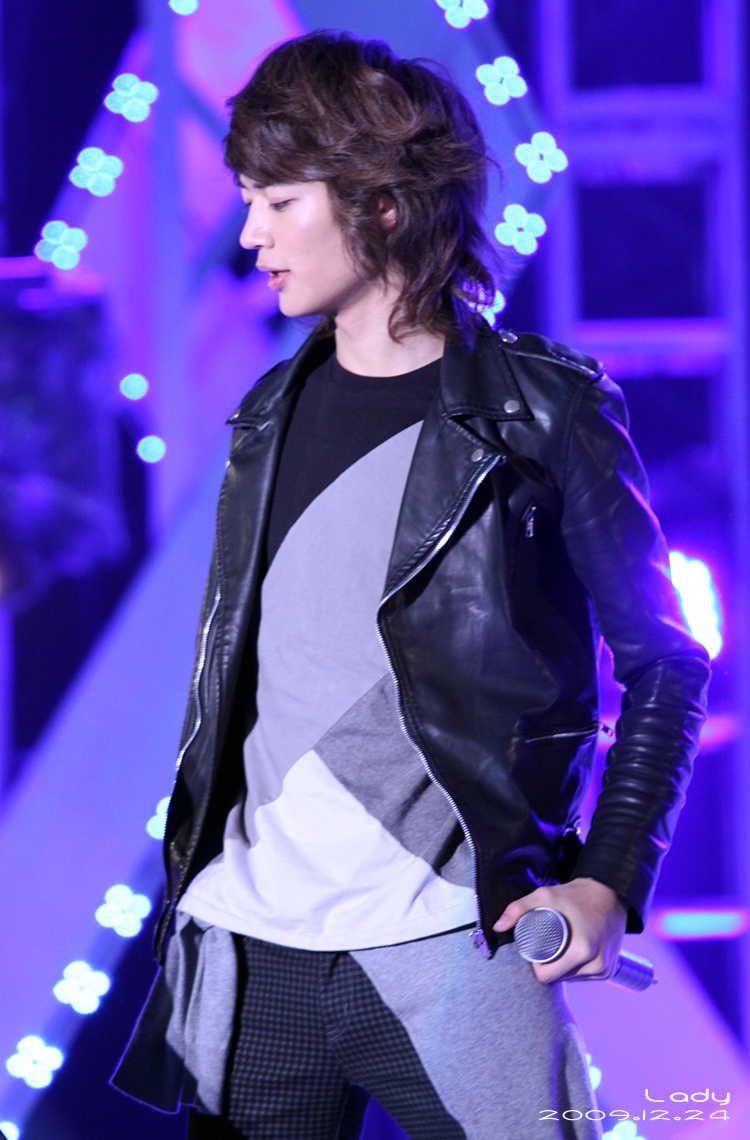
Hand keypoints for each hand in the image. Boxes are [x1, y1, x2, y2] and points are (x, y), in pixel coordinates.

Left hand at [493, 877, 626, 983]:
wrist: (612, 892)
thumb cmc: (577, 895)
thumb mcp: (545, 895)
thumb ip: (518, 909)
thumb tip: (497, 926)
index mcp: (582, 951)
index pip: (547, 976)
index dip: (536, 966)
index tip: (534, 950)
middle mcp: (596, 964)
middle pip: (559, 978)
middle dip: (548, 966)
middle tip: (545, 946)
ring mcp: (605, 969)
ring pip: (571, 979)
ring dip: (563, 968)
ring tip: (559, 948)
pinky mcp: (610, 970)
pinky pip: (585, 976)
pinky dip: (576, 969)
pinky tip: (571, 954)